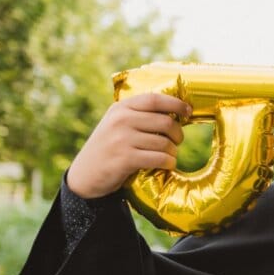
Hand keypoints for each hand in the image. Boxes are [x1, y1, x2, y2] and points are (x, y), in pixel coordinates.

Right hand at [66, 93, 191, 197]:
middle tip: (176, 141)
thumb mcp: (117, 124)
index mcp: (121, 108)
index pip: (154, 99)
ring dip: (173, 152)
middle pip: (166, 122)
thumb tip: (176, 113)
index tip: (188, 111)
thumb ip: (139, 116)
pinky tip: (166, 165)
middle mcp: (121, 120)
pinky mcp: (125, 159)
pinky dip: (169, 163)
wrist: (85, 175)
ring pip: (165, 143)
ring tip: (168, 155)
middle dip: (178, 134)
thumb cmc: (109, 148)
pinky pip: (160, 158)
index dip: (176, 104)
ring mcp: (122, 139)